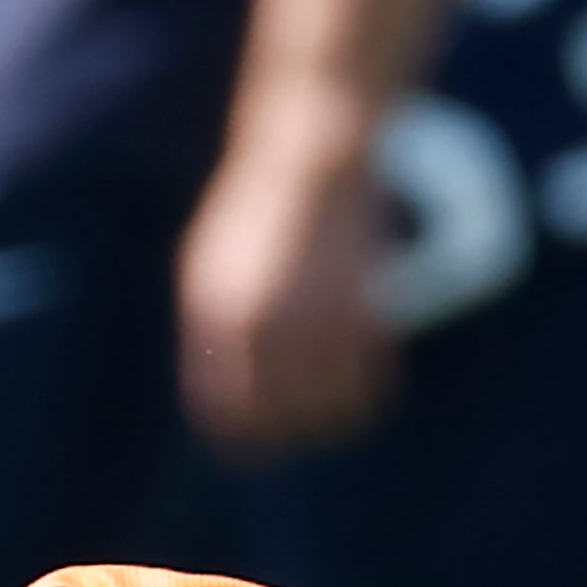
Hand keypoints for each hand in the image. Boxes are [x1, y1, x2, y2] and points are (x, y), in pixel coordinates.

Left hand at [177, 125, 398, 457]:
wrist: (312, 147)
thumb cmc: (260, 207)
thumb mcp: (210, 264)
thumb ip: (215, 329)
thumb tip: (225, 398)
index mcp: (213, 313)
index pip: (225, 412)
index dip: (250, 437)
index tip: (271, 439)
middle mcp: (259, 322)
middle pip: (280, 420)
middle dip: (299, 431)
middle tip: (316, 426)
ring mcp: (311, 316)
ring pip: (330, 409)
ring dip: (341, 416)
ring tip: (349, 406)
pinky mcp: (361, 306)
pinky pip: (371, 381)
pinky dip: (375, 391)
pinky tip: (376, 381)